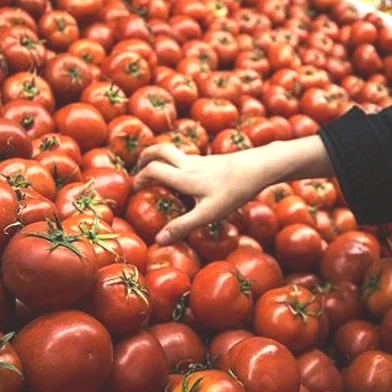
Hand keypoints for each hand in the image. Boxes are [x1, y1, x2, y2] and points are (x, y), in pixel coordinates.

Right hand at [133, 136, 333, 243]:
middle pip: (160, 150)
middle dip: (145, 156)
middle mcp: (188, 164)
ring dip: (161, 158)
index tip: (133, 190)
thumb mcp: (208, 214)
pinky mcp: (212, 161)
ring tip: (158, 172)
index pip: (152, 170)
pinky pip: (188, 158)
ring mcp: (201, 160)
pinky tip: (186, 178)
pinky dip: (178, 163)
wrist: (258, 167)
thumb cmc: (234, 191)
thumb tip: (159, 240)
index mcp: (183, 176)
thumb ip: (183, 226)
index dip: (139, 179)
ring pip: (174, 152)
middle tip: (138, 169)